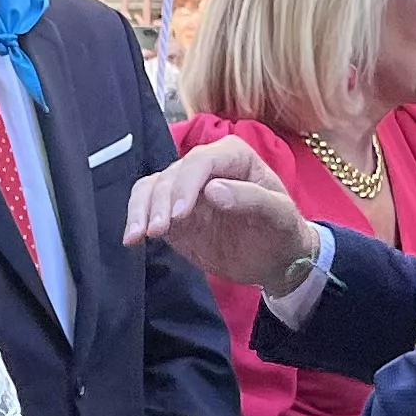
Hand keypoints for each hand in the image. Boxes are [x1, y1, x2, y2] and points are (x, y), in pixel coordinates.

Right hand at [122, 135, 322, 291]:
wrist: (276, 259)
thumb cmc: (282, 230)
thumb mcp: (279, 214)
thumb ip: (250, 199)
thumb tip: (212, 190)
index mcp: (233, 156)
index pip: (201, 162)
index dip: (186, 185)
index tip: (179, 215)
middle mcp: (205, 166)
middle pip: (171, 175)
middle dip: (160, 202)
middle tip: (158, 231)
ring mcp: (186, 189)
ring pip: (152, 187)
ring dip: (141, 210)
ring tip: (138, 236)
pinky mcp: (172, 213)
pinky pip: (146, 206)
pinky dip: (136, 218)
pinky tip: (133, 238)